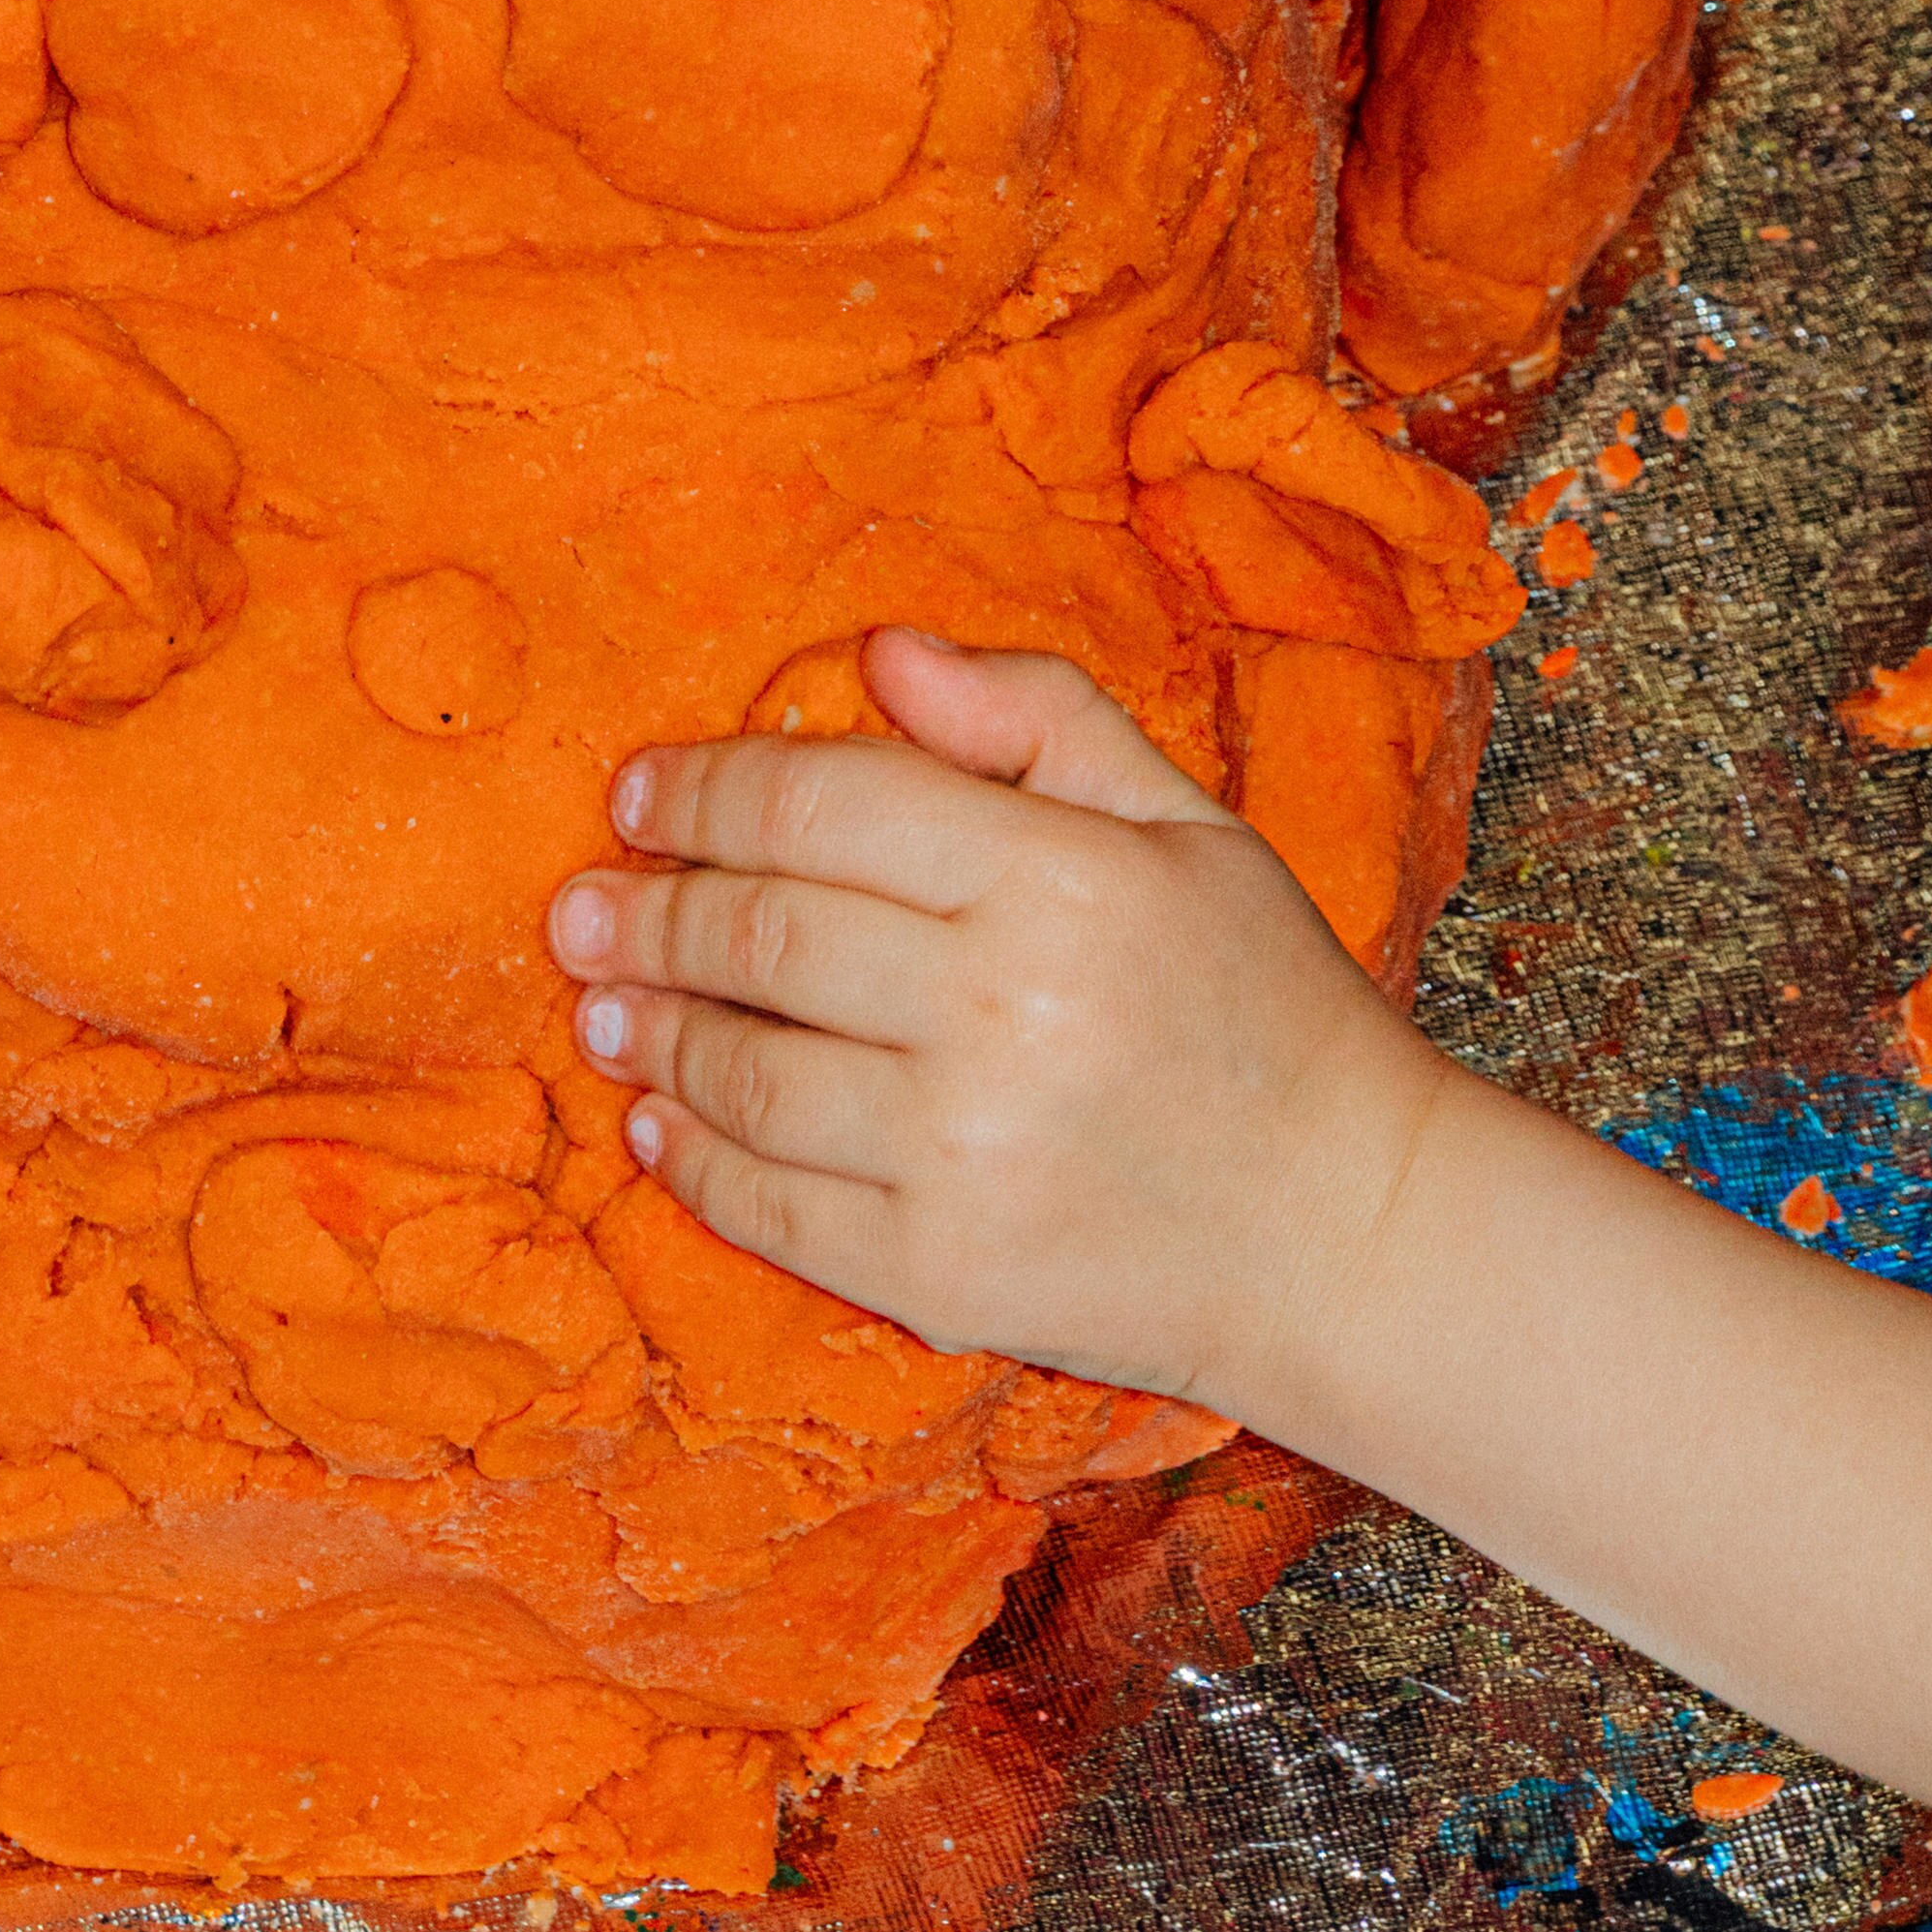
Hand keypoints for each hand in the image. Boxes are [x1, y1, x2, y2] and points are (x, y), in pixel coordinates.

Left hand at [544, 630, 1453, 1419]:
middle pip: (762, 934)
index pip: (822, 806)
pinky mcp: (945, 1277)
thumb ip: (1038, 718)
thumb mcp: (1186, 825)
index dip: (704, 791)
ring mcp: (967, 1155)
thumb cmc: (1267, 1009)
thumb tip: (884, 654)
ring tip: (603, 1010)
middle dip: (646, 912)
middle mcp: (1005, 1012)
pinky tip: (661, 1128)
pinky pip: (774, 1209)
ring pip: (746, 1074)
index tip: (638, 795)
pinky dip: (696, 1165)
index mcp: (1064, 879)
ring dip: (650, 1035)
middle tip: (578, 907)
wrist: (1352, 1237)